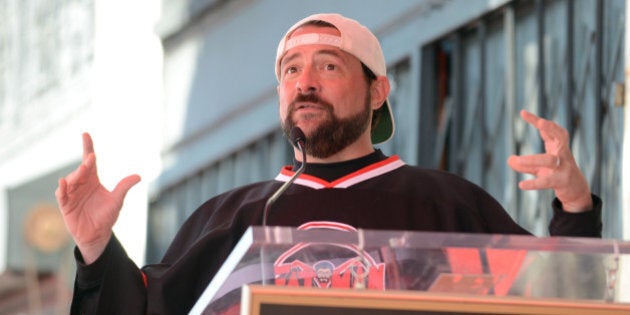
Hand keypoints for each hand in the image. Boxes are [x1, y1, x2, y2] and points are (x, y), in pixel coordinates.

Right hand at [55, 133, 140, 263]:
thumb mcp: (116, 200)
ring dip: (76, 175)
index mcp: (93, 180)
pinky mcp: (66, 205)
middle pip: (81, 170)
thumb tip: (138, 176)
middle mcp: (81, 184)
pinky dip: (63, 188)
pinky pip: (62, 194)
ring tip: (84, 171)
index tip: (86, 134)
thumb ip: (124, 187)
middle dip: (85, 164)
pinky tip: (64, 182)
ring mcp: (72, 194)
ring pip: (71, 180)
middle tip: (92, 158)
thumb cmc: (106, 216)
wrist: (97, 235)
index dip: (88, 147)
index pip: (89, 160)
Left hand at [507, 110, 591, 212]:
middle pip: (560, 137)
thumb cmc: (557, 175)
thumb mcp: (539, 168)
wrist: (577, 192)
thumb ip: (524, 164)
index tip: (523, 112)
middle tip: (540, 122)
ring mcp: (564, 168)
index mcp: (558, 146)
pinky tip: (521, 185)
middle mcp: (563, 154)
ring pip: (550, 160)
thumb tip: (509, 160)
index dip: (537, 121)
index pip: (549, 130)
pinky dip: (534, 183)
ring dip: (533, 160)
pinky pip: (547, 181)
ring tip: (518, 160)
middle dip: (551, 129)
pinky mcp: (562, 182)